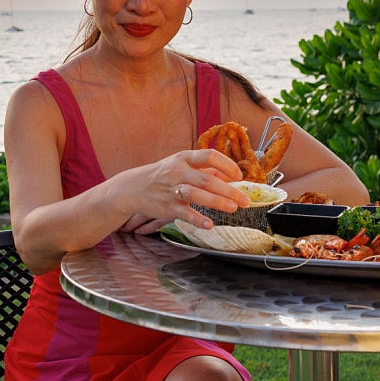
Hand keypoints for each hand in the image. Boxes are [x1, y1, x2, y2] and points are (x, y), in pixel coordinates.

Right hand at [133, 148, 250, 229]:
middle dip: (230, 190)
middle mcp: (178, 171)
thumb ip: (206, 170)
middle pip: (207, 179)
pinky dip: (198, 219)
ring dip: (218, 202)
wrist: (134, 187)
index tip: (239, 176)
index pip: (209, 156)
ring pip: (197, 194)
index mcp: (184, 158)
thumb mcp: (182, 165)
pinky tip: (210, 224)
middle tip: (245, 200)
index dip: (227, 165)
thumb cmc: (163, 175)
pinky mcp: (168, 207)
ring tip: (233, 209)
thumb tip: (231, 175)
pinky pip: (185, 213)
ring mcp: (172, 189)